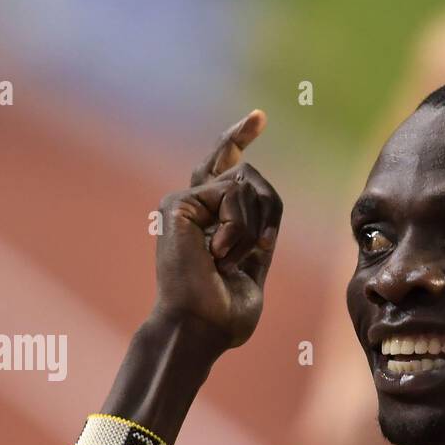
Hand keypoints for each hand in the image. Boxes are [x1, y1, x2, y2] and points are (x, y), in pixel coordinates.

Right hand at [151, 111, 283, 351]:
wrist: (200, 328)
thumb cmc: (224, 313)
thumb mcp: (253, 265)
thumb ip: (257, 230)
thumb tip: (258, 192)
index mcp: (207, 220)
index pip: (226, 168)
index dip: (239, 139)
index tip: (259, 117)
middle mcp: (192, 205)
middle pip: (249, 178)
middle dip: (265, 217)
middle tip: (244, 257)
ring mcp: (183, 201)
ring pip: (247, 186)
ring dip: (251, 231)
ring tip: (224, 261)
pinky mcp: (178, 203)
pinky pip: (233, 194)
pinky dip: (238, 229)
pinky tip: (217, 254)